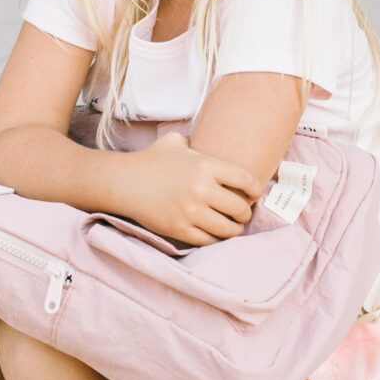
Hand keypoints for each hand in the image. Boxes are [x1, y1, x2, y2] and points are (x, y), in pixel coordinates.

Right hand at [117, 132, 260, 245]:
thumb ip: (196, 141)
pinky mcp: (180, 229)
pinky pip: (209, 240)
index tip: (255, 193)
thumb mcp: (175, 143)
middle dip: (245, 213)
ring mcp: (191, 212)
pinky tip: (215, 234)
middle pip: (240, 208)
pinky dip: (216, 239)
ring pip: (228, 229)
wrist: (124, 182)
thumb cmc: (151, 161)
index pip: (246, 180)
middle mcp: (202, 189)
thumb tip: (211, 139)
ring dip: (234, 229)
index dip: (256, 189)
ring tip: (233, 227)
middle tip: (243, 213)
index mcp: (205, 166)